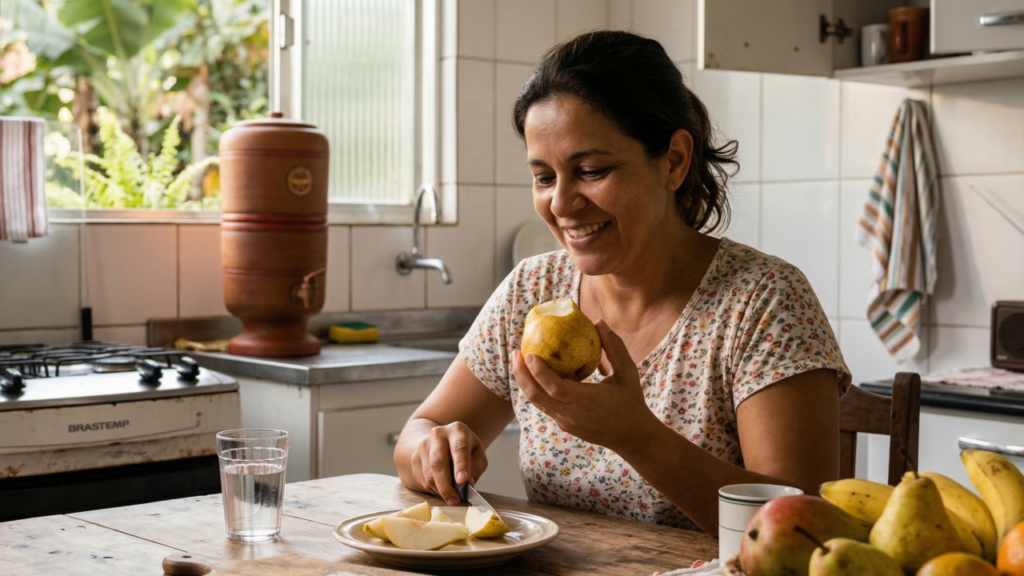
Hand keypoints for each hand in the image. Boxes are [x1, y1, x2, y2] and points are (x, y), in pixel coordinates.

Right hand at [408, 422, 487, 505]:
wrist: (438, 442)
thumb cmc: (463, 450)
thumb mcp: (477, 454)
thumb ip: (476, 467)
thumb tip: (468, 483)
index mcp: (457, 430)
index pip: (459, 448)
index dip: (461, 465)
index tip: (463, 481)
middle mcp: (438, 434)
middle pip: (439, 462)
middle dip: (446, 485)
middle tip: (455, 500)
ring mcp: (423, 445)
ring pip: (429, 475)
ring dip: (441, 490)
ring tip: (452, 497)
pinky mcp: (414, 457)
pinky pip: (423, 480)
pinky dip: (434, 489)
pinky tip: (442, 488)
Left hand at [512, 320, 658, 451]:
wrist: (633, 436)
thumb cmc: (631, 400)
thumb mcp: (628, 372)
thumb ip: (614, 347)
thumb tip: (599, 321)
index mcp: (588, 402)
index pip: (555, 388)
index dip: (538, 372)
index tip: (529, 353)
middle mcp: (572, 415)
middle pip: (537, 396)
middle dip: (522, 374)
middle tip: (516, 353)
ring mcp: (566, 422)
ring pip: (537, 402)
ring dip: (525, 382)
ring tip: (520, 361)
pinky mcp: (564, 425)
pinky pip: (545, 405)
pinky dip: (537, 389)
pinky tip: (535, 374)